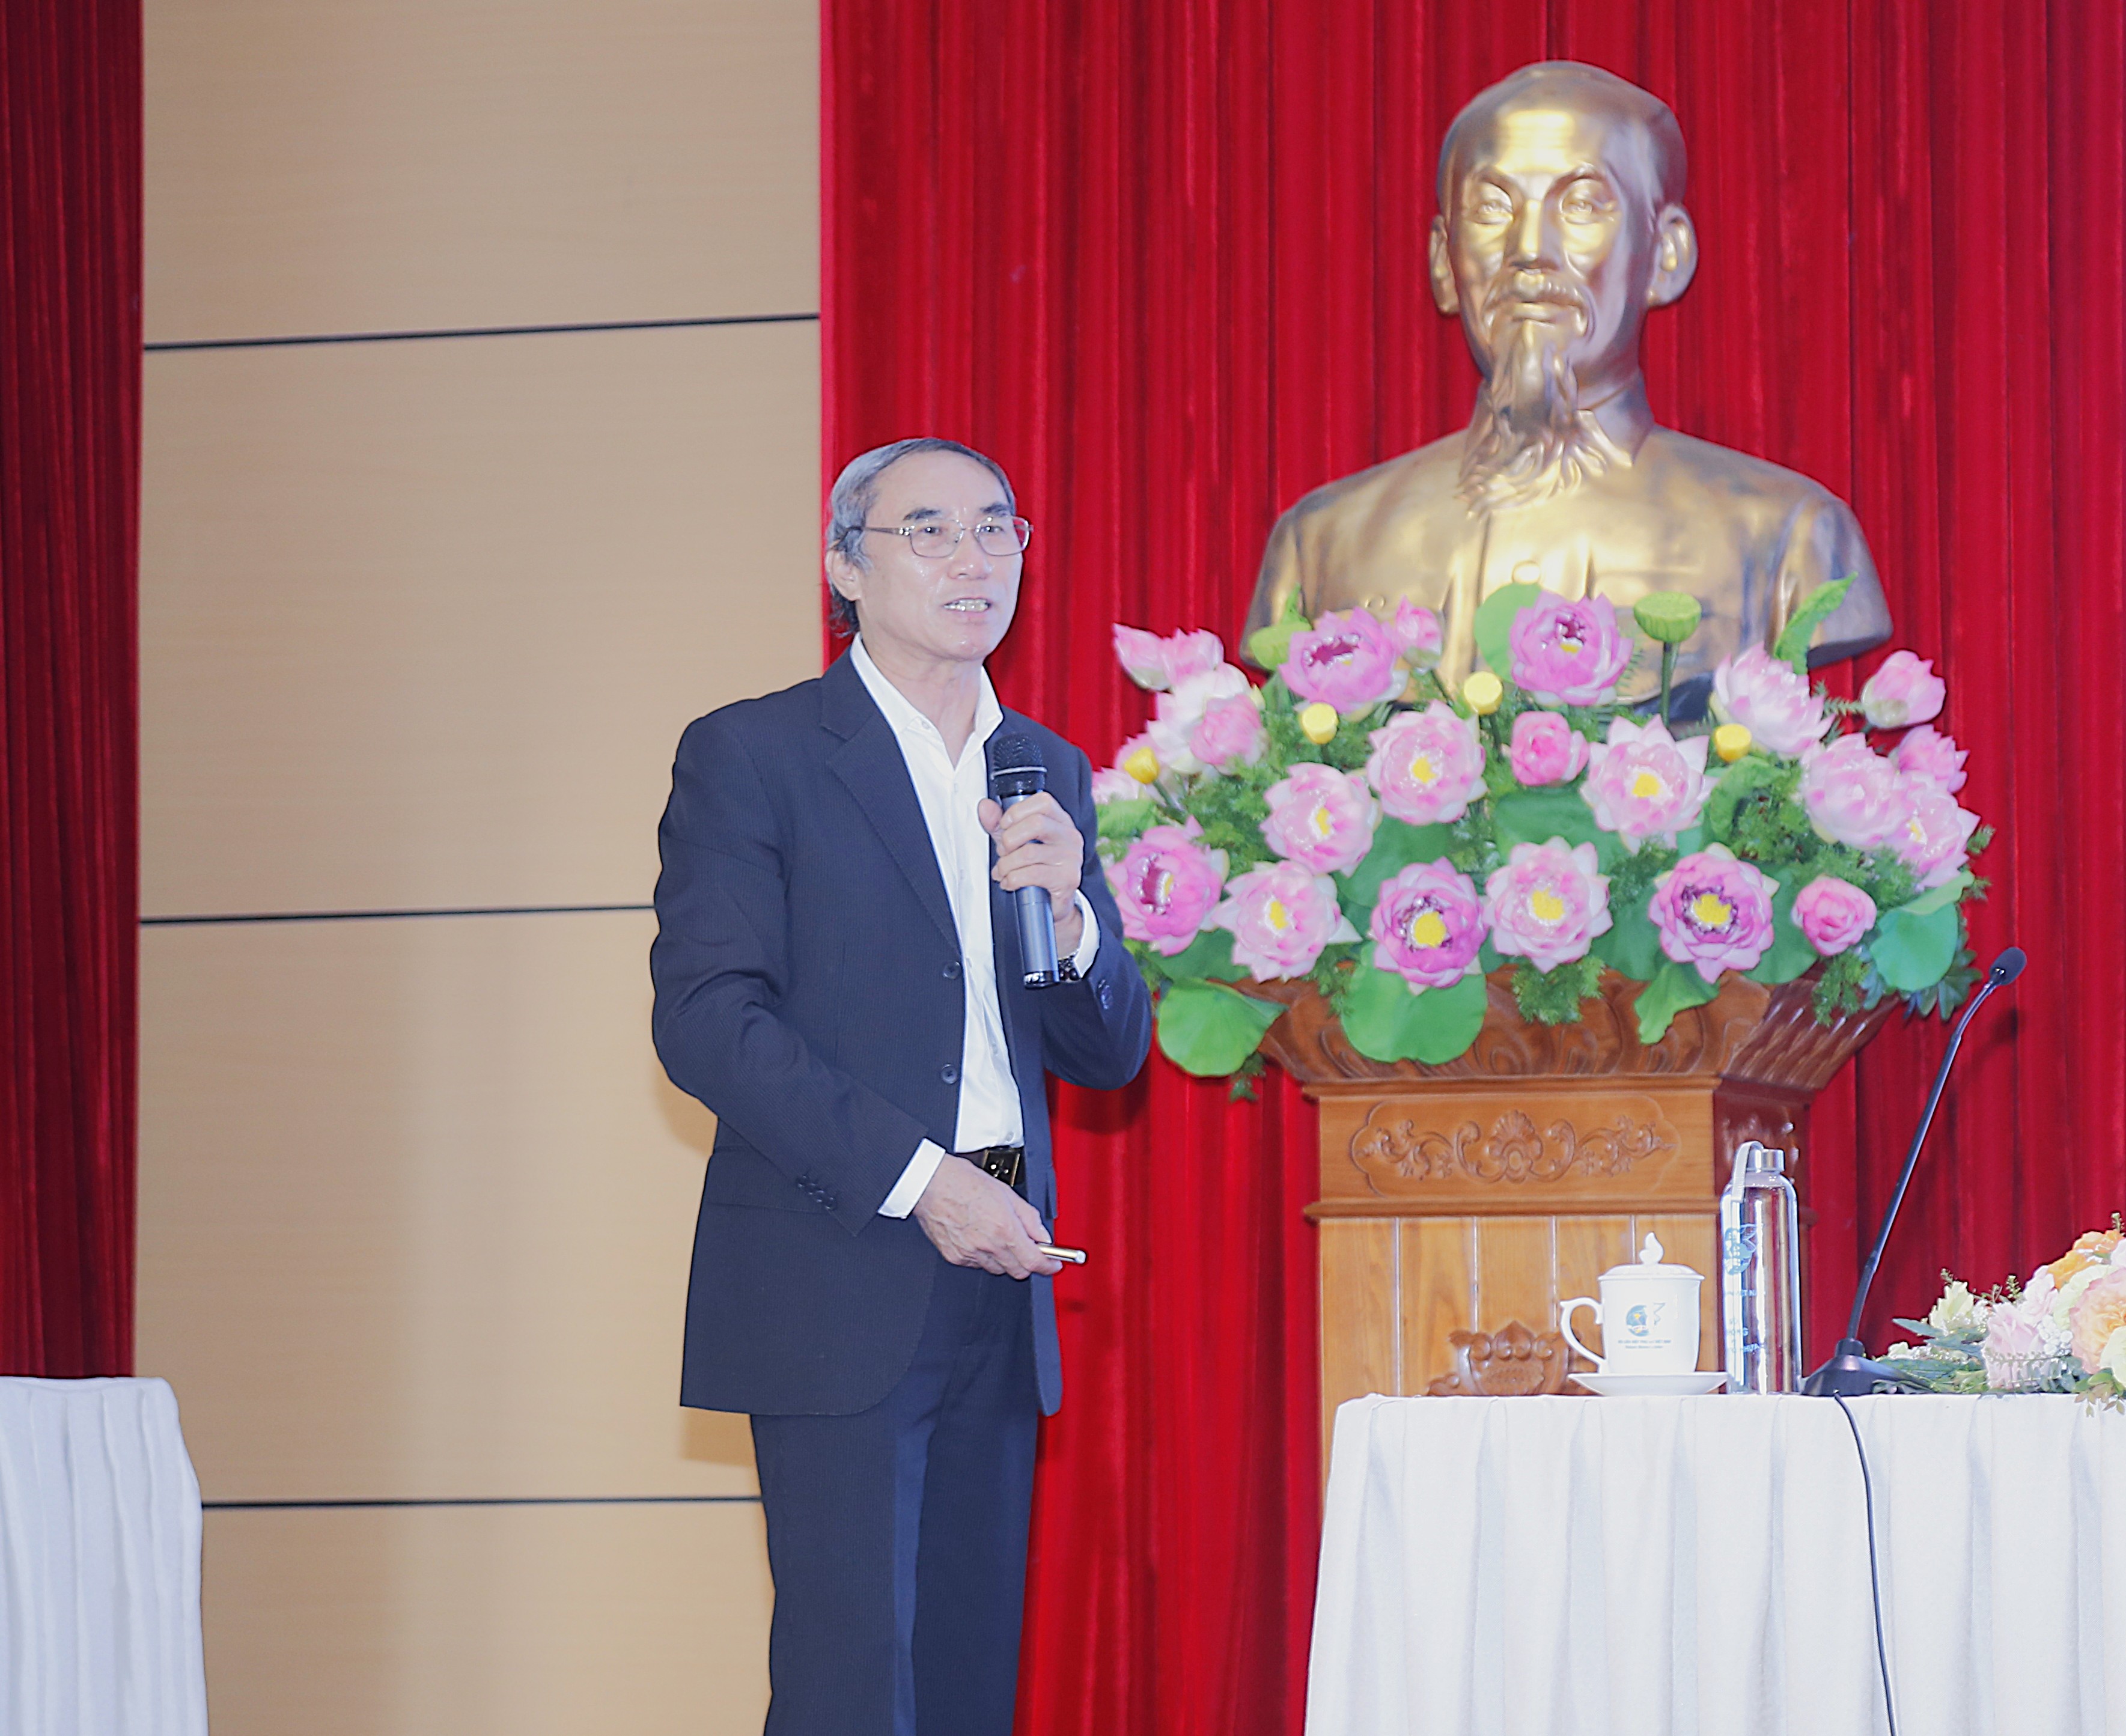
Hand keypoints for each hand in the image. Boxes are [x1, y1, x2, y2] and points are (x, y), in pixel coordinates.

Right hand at [911, 1155, 1062, 1279]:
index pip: (1034, 1261)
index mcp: (1004, 1229)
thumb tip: (1043, 1236)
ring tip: (998, 1235)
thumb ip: (1030, 1218)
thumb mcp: (1008, 1194)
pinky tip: (981, 1238)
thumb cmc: (965, 1183)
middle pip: (1018, 1271)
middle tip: (1028, 1247)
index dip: (1049, 1266)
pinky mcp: (955, 1257)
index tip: (1054, 1264)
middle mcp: (988, 1246)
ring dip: (1005, 1259)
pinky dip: (984, 1257)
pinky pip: (977, 1265)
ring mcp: (970, 1254)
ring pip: (998, 1269)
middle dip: (1028, 1261)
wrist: (932, 1184)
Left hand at [978, 792, 1085, 955]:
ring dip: (1006, 864)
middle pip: (1036, 823)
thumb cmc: (1036, 868)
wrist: (1053, 903)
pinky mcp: (1067, 879)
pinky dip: (1013, 879)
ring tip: (1002, 871)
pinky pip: (1032, 875)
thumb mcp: (1015, 842)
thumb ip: (999, 824)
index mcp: (1060, 821)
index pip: (1043, 802)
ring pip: (1029, 852)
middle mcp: (1069, 836)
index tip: (1005, 825)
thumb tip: (985, 807)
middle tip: (1003, 851)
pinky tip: (1010, 882)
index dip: (1018, 811)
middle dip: (1009, 839)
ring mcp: (1071, 858)